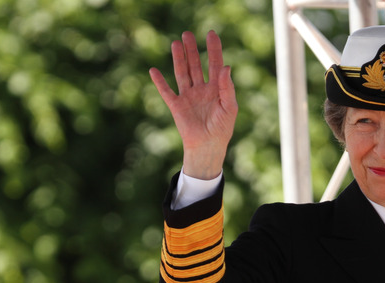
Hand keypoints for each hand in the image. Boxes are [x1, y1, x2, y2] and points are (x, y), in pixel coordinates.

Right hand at [149, 30, 237, 179]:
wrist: (208, 146)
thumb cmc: (222, 128)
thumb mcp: (230, 107)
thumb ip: (227, 87)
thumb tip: (226, 67)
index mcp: (216, 89)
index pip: (215, 64)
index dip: (213, 49)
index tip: (211, 34)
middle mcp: (201, 90)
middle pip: (196, 65)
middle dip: (192, 50)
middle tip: (187, 34)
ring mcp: (188, 96)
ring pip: (182, 73)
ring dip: (179, 59)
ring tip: (175, 44)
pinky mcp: (176, 106)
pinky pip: (166, 91)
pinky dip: (160, 82)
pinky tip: (154, 70)